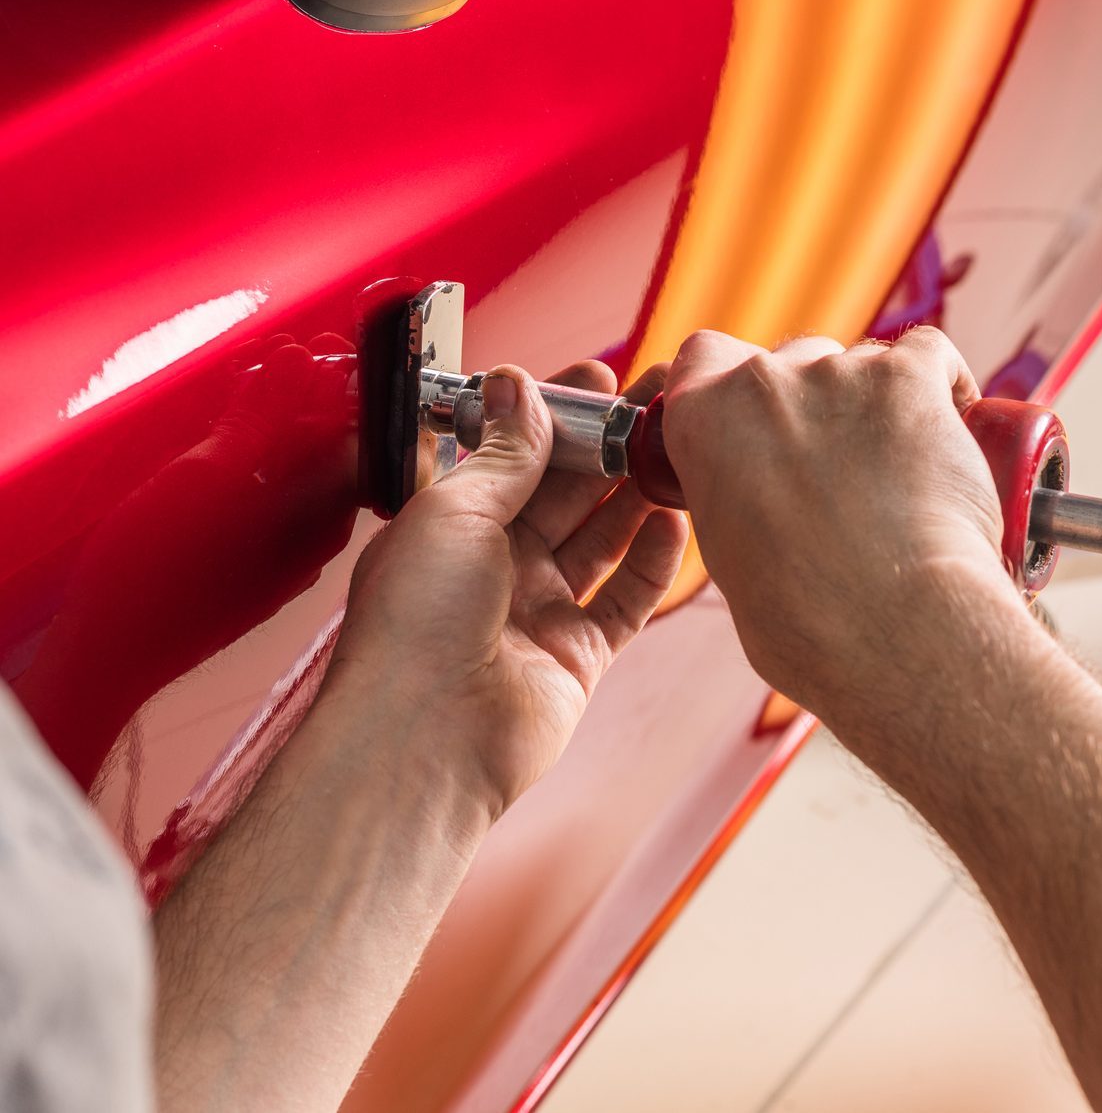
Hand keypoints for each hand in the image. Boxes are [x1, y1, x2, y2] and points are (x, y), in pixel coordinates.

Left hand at [334, 360, 687, 825]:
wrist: (424, 737)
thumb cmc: (414, 624)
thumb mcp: (456, 510)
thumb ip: (505, 452)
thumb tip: (518, 385)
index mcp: (452, 525)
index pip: (513, 454)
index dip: (556, 416)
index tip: (598, 379)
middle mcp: (494, 565)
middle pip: (564, 493)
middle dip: (606, 447)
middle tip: (653, 406)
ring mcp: (538, 610)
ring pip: (600, 540)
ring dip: (635, 496)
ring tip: (673, 452)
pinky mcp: (577, 655)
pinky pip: (624, 599)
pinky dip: (651, 562)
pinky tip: (672, 522)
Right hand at [661, 328, 1009, 726]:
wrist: (892, 629)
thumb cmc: (809, 622)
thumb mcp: (729, 558)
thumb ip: (733, 502)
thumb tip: (762, 506)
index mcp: (701, 422)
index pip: (702, 359)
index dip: (731, 382)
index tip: (759, 419)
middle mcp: (762, 383)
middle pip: (791, 361)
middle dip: (815, 404)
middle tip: (843, 469)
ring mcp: (837, 374)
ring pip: (860, 363)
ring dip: (878, 404)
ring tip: (906, 476)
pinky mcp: (909, 380)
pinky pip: (930, 355)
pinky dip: (945, 386)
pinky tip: (956, 429)